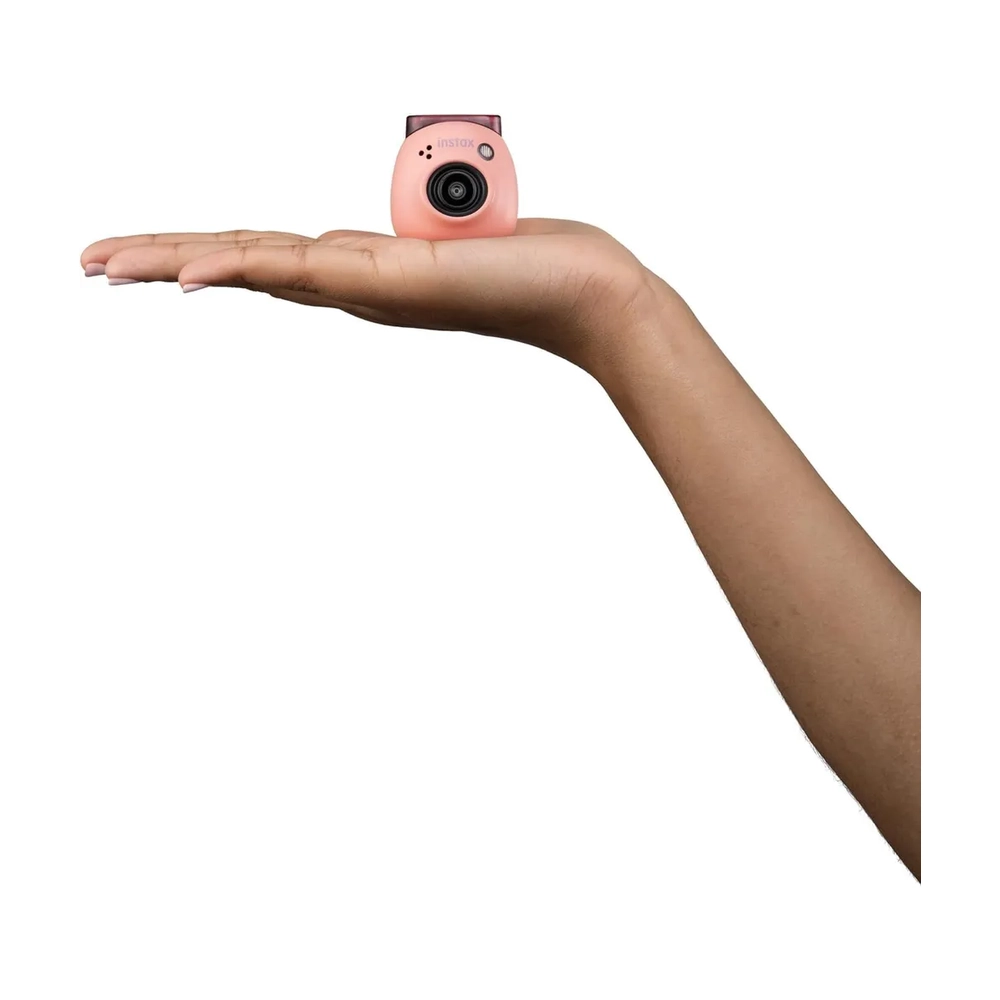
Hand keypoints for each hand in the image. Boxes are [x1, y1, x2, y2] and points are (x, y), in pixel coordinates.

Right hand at [80, 219, 672, 375]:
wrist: (586, 291)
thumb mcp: (454, 230)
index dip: (204, 253)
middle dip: (161, 260)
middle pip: (241, 262)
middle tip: (90, 263)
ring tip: (102, 266)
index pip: (265, 254)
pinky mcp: (387, 281)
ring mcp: (366, 284)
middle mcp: (355, 281)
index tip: (153, 258)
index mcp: (363, 268)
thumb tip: (402, 227)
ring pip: (251, 266)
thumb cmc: (530, 262)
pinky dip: (235, 273)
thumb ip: (414, 227)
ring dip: (171, 264)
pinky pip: (296, 270)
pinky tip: (186, 278)